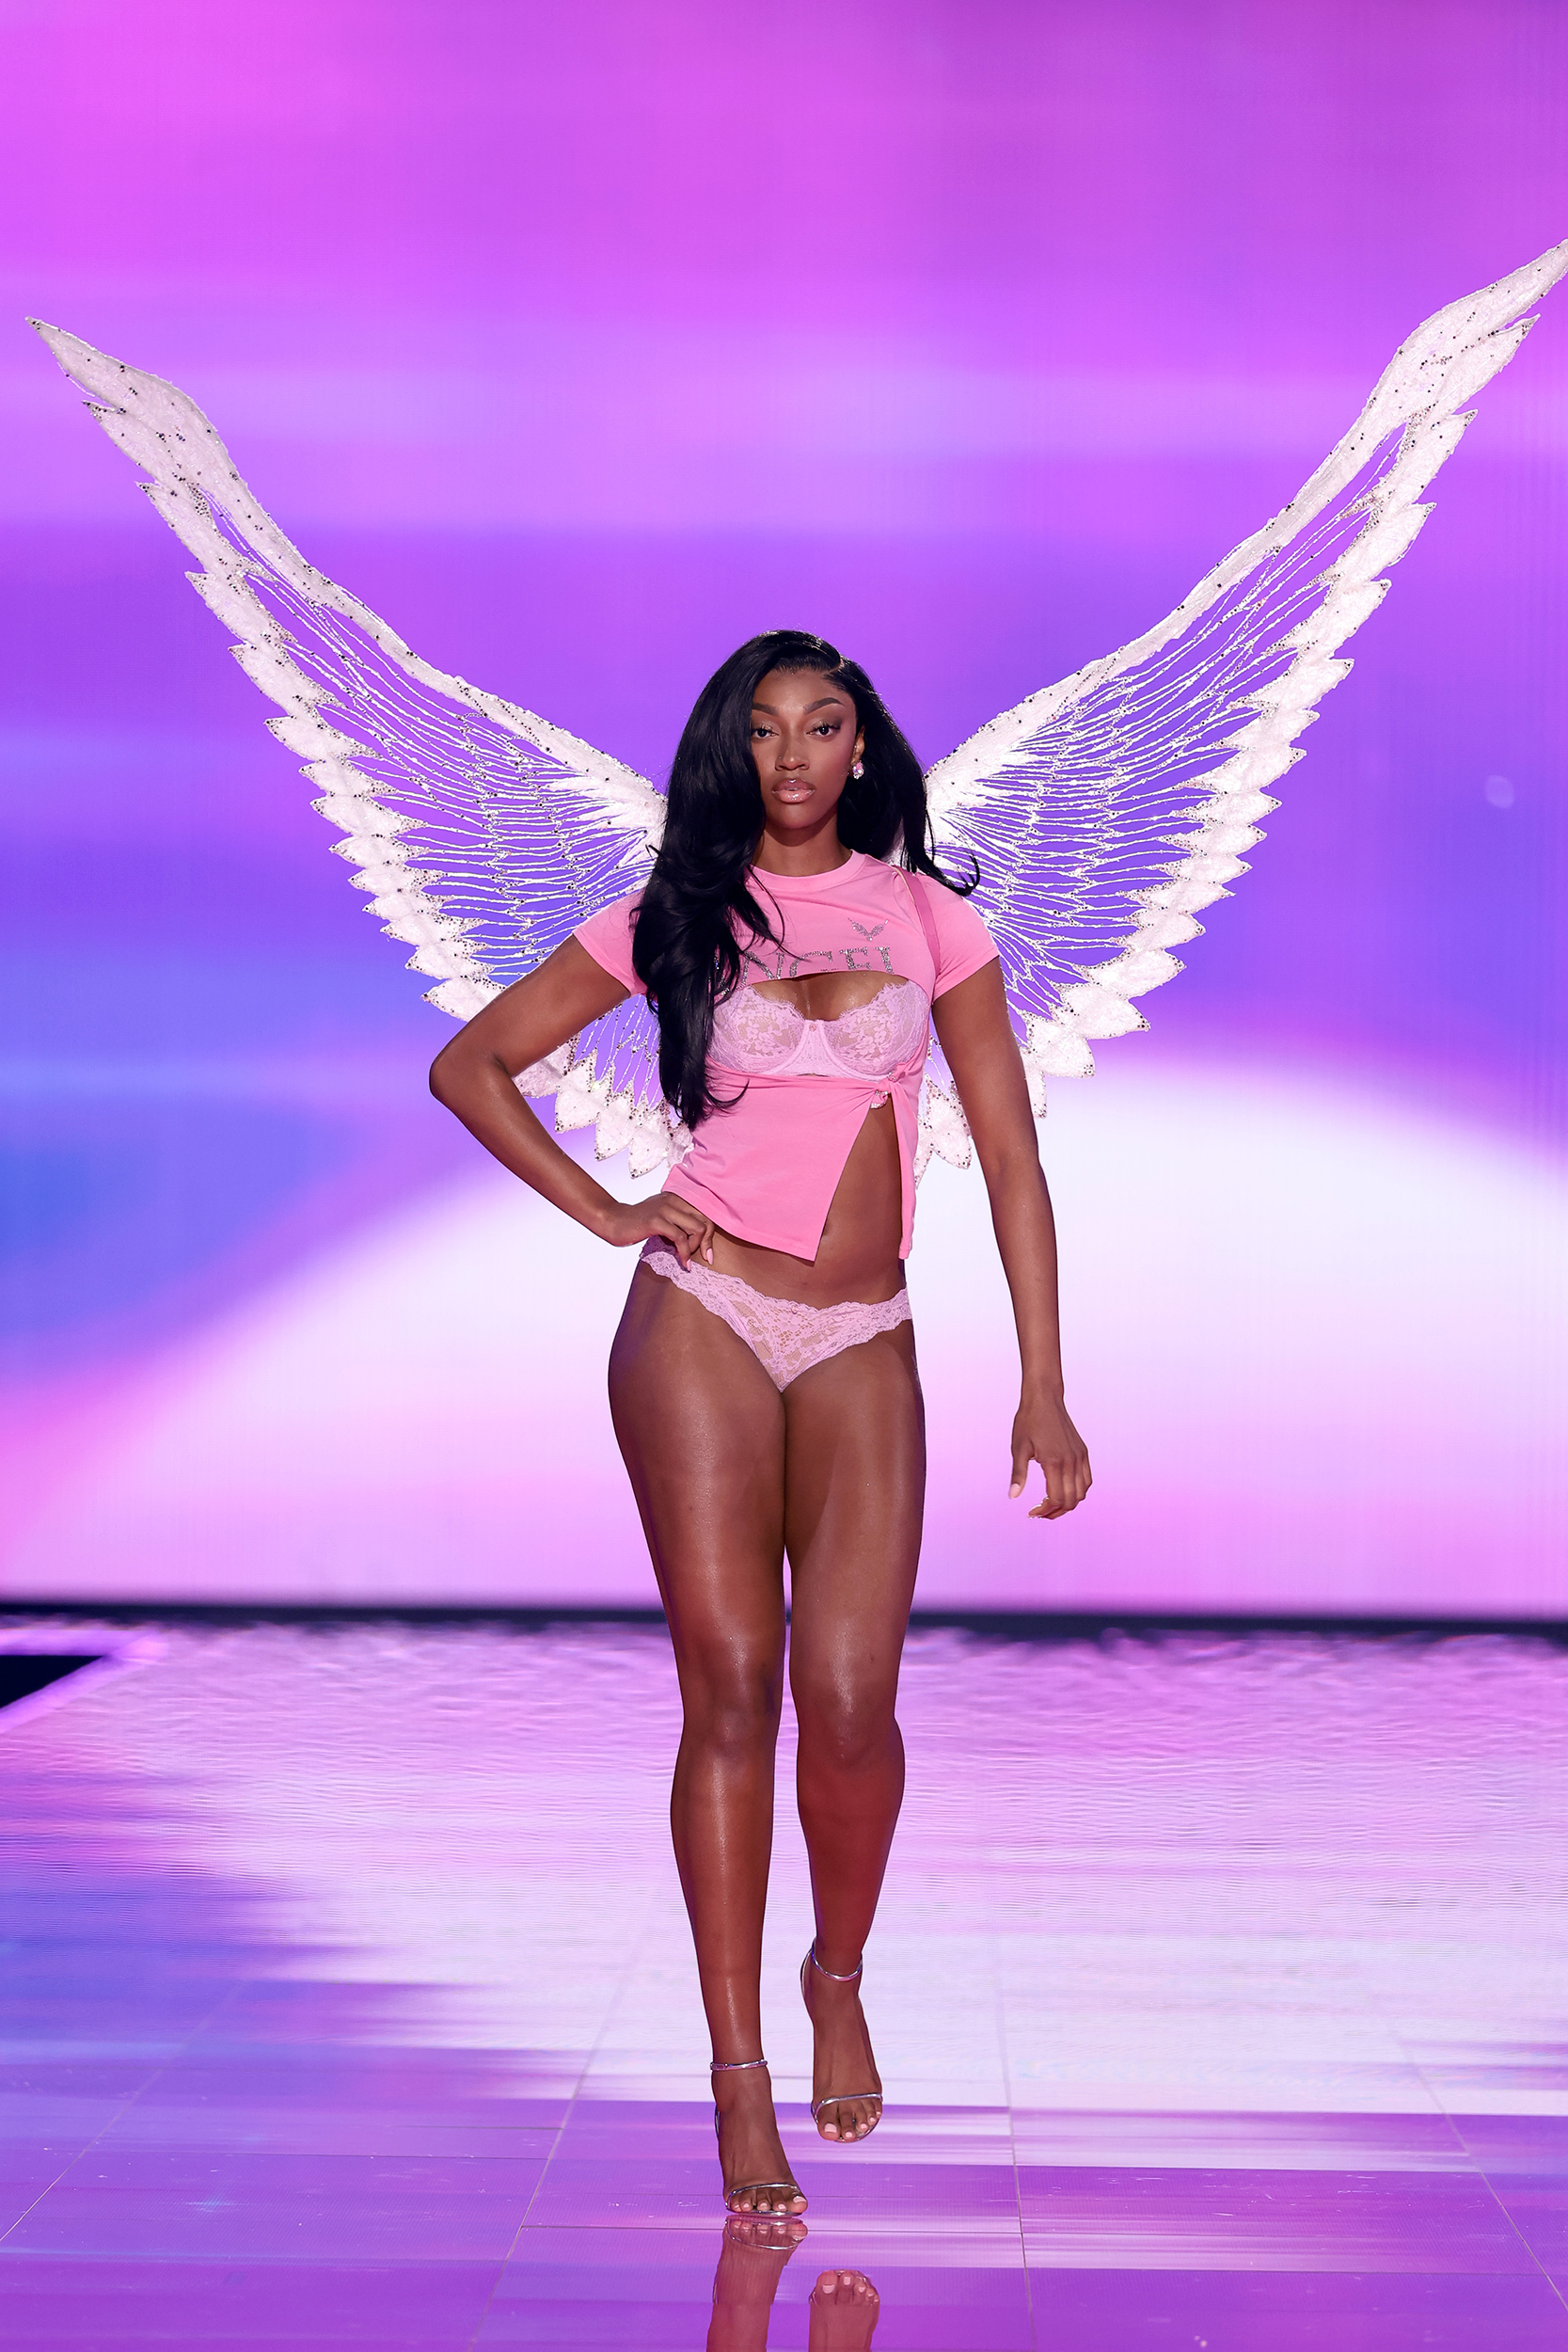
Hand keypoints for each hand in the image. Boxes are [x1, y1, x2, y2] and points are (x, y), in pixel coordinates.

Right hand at [597, 1193, 716, 1267]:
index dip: (710, 1236)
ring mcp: (665, 1209)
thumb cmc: (637, 1223)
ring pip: (697, 1229)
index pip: (705, 1215)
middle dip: (707, 1244)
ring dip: (694, 1248)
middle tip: (704, 1259)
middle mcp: (674, 1200)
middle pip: (705, 1222)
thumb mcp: (661, 1217)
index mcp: (677, 1198)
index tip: (707, 1253)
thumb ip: (678, 1221)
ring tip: (685, 1258)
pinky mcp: (657, 1221)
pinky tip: (682, 1262)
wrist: (612, 1220)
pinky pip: (681, 1238)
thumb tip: (699, 1238)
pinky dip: (684, 1253)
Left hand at [1009, 1391, 1091, 1519]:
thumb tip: (1013, 1496)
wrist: (1044, 1398)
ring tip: (1051, 1504)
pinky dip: (1078, 1491)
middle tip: (1040, 1512)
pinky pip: (1087, 1479)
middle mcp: (1071, 1461)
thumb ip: (1018, 1474)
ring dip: (1068, 1503)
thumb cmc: (1028, 1421)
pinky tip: (1063, 1490)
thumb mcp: (1018, 1448)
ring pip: (1081, 1492)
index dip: (1044, 1511)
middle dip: (1056, 1511)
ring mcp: (1080, 1457)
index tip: (1031, 1512)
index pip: (1056, 1499)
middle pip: (1071, 1501)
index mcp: (1054, 1462)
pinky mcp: (1083, 1452)